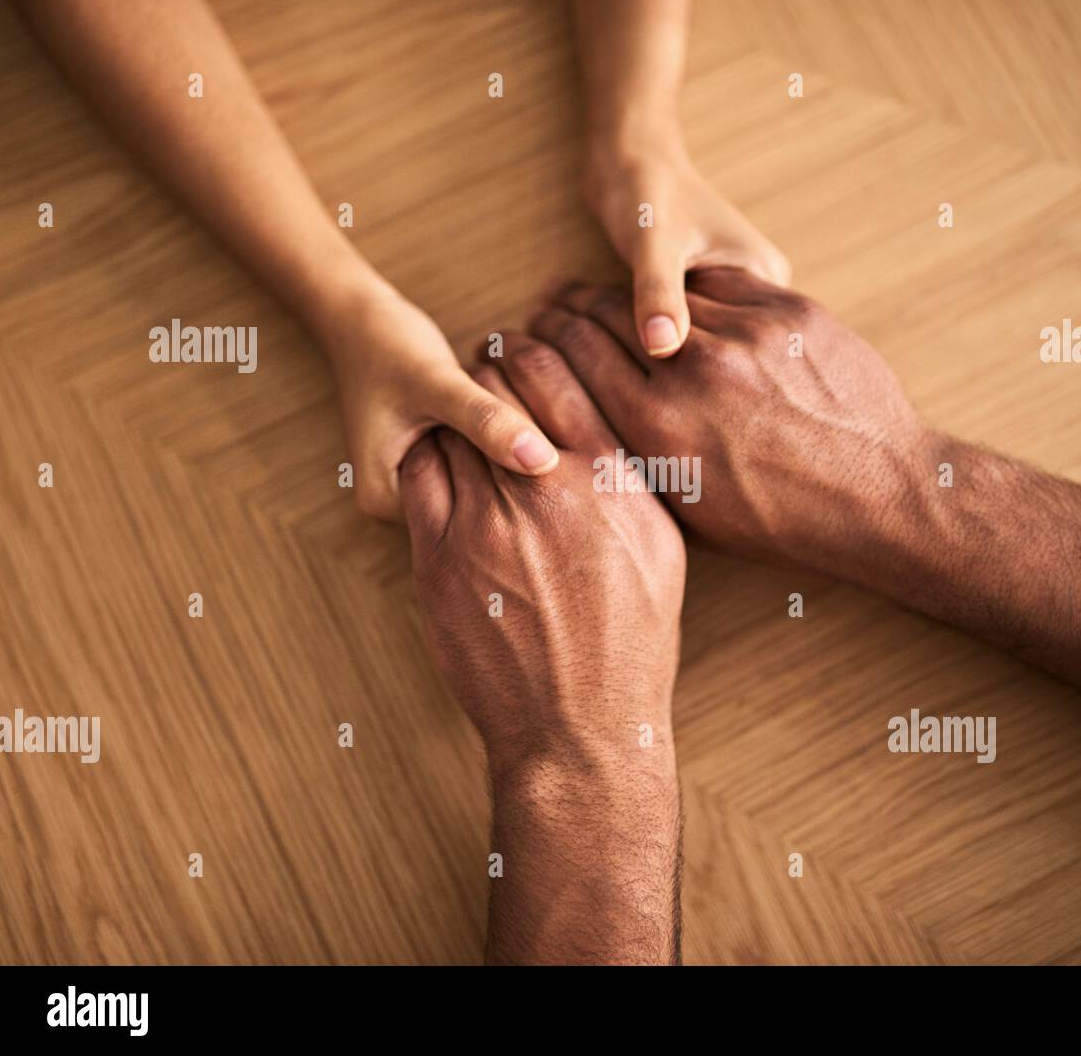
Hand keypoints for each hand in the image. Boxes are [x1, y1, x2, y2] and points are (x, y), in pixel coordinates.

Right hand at [323, 284, 559, 520]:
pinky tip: (494, 414)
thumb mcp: (439, 383)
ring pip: (473, 480)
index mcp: (386, 501)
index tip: (520, 439)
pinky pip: (469, 462)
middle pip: (469, 501)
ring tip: (506, 415)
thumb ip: (486, 421)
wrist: (361, 319)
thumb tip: (544, 463)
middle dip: (499, 466)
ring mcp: (410, 483)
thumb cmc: (390, 345)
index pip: (465, 513)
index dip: (504, 478)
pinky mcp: (426, 463)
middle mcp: (395, 503)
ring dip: (494, 451)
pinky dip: (485, 439)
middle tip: (521, 424)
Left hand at [399, 340, 685, 767]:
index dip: (531, 353)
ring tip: (456, 410)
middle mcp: (544, 489)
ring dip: (452, 412)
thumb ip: (634, 481)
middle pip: (495, 389)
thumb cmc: (632, 646)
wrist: (578, 727)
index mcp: (607, 479)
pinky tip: (437, 459)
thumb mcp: (662, 552)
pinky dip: (426, 456)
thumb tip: (611, 436)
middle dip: (487, 371)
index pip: (554, 375)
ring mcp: (484, 523)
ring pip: (450, 427)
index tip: (523, 355)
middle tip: (483, 369)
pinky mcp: (437, 558)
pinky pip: (418, 478)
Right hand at [526, 269, 931, 582]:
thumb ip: (635, 460)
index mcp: (658, 431)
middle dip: (563, 307)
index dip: (540, 340)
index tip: (527, 333)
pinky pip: (719, 284)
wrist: (880, 496)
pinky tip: (675, 290)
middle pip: (601, 318)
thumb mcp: (692, 510)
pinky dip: (691, 287)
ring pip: (659, 296)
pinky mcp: (787, 312)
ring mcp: (742, 338)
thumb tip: (583, 427)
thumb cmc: (783, 519)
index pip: (573, 359)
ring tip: (604, 295)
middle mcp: (691, 377)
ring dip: (622, 293)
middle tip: (546, 301)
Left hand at [585, 133, 789, 359]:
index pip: (748, 351)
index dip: (706, 373)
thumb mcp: (651, 243)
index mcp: (767, 278)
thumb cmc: (643, 189)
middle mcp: (761, 291)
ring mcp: (736, 295)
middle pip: (728, 355)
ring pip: (706, 349)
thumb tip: (663, 346)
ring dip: (675, 356)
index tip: (667, 386)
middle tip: (641, 368)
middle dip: (688, 368)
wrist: (627, 159)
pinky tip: (636, 339)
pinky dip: (665, 340)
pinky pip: (689, 335)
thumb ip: (658, 293)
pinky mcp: (710, 297)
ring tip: (636, 355)